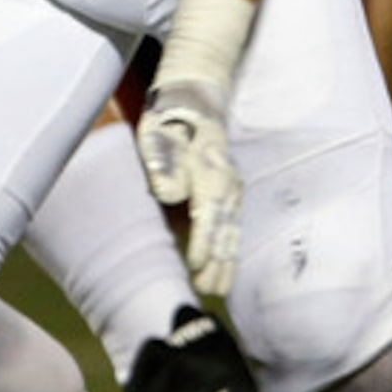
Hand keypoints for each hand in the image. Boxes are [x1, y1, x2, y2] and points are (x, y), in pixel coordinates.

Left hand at [138, 80, 241, 295]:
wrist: (194, 101)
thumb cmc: (170, 121)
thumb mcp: (157, 134)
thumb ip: (162, 163)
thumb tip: (167, 194)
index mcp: (210, 171)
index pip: (209, 214)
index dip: (203, 242)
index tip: (195, 266)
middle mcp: (228, 183)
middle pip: (226, 229)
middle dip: (219, 262)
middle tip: (208, 291)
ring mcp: (233, 189)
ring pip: (233, 231)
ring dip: (227, 261)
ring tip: (217, 290)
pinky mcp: (230, 193)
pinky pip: (233, 227)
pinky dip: (230, 249)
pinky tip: (225, 269)